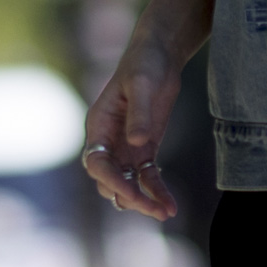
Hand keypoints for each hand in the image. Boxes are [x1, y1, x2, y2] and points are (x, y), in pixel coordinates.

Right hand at [82, 31, 183, 221]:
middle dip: (129, 197)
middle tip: (153, 210)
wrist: (161, 54)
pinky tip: (170, 206)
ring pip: (128, 184)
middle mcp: (108, 141)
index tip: (131, 192)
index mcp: (98, 125)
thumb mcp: (142, 84)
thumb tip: (138, 142)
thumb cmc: (145, 63)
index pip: (96, 163)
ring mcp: (126, 147)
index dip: (112, 180)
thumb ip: (139, 113)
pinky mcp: (145, 149)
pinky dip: (157, 191)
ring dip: (143, 200)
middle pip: (110, 180)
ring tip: (165, 212)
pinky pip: (148, 177)